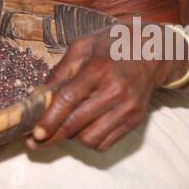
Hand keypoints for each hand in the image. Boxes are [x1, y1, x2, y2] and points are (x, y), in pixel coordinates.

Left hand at [27, 28, 177, 152]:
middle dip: (53, 136)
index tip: (35, 133)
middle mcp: (116, 91)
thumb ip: (60, 71)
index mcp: (99, 68)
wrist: (153, 51)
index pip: (69, 99)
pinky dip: (89, 140)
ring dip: (72, 138)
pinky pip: (106, 143)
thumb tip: (39, 96)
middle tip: (36, 141)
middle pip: (77, 124)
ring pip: (91, 139)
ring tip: (64, 128)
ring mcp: (128, 108)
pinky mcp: (135, 120)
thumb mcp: (82, 46)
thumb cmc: (112, 46)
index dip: (50, 119)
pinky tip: (83, 128)